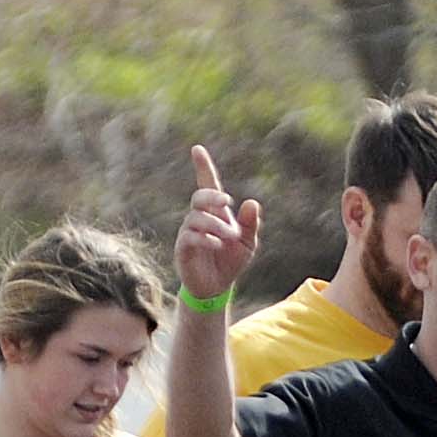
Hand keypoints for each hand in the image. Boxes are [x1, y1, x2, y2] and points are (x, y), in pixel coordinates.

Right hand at [175, 144, 260, 303]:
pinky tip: (217, 244)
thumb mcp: (247, 243)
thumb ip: (250, 224)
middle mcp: (199, 218)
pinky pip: (191, 237)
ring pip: (196, 217)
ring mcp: (189, 232)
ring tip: (230, 237)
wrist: (217, 287)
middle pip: (200, 197)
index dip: (203, 167)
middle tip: (227, 202)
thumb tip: (253, 202)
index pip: (207, 185)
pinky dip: (205, 239)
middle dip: (212, 196)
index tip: (197, 149)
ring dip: (215, 224)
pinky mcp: (184, 248)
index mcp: (214, 213)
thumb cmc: (230, 261)